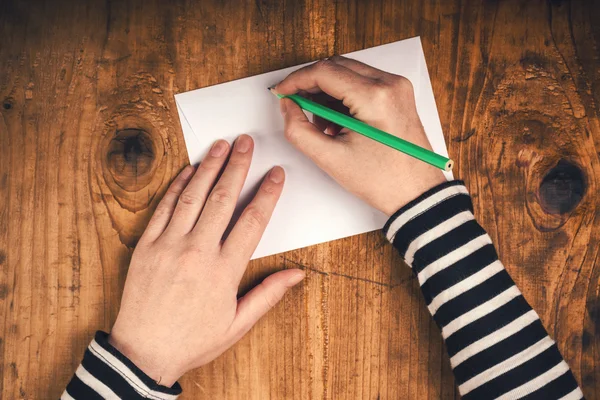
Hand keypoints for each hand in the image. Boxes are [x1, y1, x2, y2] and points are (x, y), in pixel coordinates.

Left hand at [108, 135, 304, 385]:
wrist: (143, 352)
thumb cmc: (192, 340)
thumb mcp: (237, 323)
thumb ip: (268, 294)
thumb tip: (297, 274)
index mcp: (223, 271)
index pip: (252, 221)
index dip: (268, 194)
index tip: (276, 174)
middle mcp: (197, 251)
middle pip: (223, 199)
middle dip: (238, 166)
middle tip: (247, 142)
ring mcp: (169, 245)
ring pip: (194, 196)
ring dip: (210, 167)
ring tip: (221, 146)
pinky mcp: (147, 245)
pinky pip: (164, 207)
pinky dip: (178, 186)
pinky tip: (190, 170)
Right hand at [274, 57, 445, 215]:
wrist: (416, 193)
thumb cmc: (383, 180)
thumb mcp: (331, 159)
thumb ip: (300, 130)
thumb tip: (288, 107)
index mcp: (375, 97)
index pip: (324, 72)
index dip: (296, 80)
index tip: (282, 92)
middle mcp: (390, 84)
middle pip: (336, 66)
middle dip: (311, 84)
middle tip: (295, 105)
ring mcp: (397, 87)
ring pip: (349, 73)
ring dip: (327, 91)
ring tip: (321, 123)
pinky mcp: (398, 95)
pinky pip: (363, 83)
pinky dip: (344, 96)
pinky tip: (338, 122)